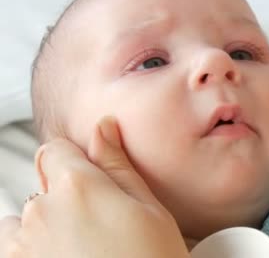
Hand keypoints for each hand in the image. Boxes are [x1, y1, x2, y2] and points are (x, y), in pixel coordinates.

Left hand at [0, 117, 188, 257]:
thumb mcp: (151, 210)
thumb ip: (118, 165)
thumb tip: (103, 128)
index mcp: (78, 187)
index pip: (56, 149)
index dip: (76, 161)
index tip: (93, 180)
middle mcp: (42, 212)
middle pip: (42, 184)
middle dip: (65, 194)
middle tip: (100, 224)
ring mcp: (24, 246)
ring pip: (24, 219)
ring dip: (44, 226)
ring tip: (81, 250)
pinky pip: (13, 248)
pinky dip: (32, 251)